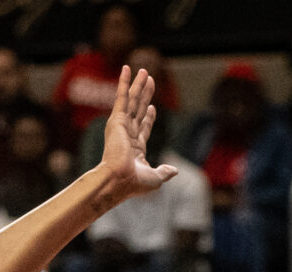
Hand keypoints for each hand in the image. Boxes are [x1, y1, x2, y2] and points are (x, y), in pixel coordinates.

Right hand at [97, 67, 179, 203]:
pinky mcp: (116, 119)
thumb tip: (174, 171)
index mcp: (135, 148)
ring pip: (132, 100)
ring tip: (144, 70)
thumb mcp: (155, 178)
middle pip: (139, 109)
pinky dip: (124, 82)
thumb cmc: (134, 183)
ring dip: (138, 85)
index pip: (143, 127)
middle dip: (145, 94)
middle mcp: (127, 135)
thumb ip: (164, 172)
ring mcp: (121, 126)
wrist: (119, 180)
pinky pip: (121, 96)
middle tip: (150, 80)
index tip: (152, 107)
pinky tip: (127, 69)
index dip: (148, 117)